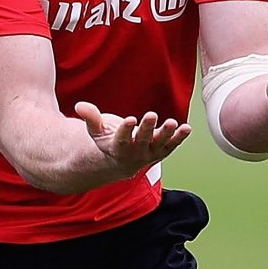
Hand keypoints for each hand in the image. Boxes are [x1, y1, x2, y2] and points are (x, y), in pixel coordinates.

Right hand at [74, 102, 191, 175]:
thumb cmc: (108, 141)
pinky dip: (179, 138)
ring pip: (159, 145)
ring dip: (167, 134)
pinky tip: (187, 128)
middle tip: (151, 114)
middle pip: (142, 141)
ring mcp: (149, 153)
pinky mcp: (161, 151)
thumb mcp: (96, 131)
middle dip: (147, 128)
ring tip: (173, 123)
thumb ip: (91, 118)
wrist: (121, 162)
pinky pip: (171, 146)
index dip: (125, 130)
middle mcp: (135, 153)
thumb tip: (80, 106)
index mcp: (117, 148)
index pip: (121, 139)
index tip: (129, 119)